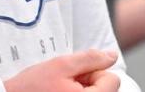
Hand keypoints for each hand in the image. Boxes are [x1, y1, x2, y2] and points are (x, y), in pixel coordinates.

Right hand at [1, 50, 119, 90]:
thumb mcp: (61, 65)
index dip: (93, 72)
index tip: (75, 75)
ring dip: (82, 90)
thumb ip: (89, 59)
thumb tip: (111, 56)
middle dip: (88, 82)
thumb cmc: (32, 86)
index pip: (112, 80)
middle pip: (106, 90)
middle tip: (64, 83)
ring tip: (60, 90)